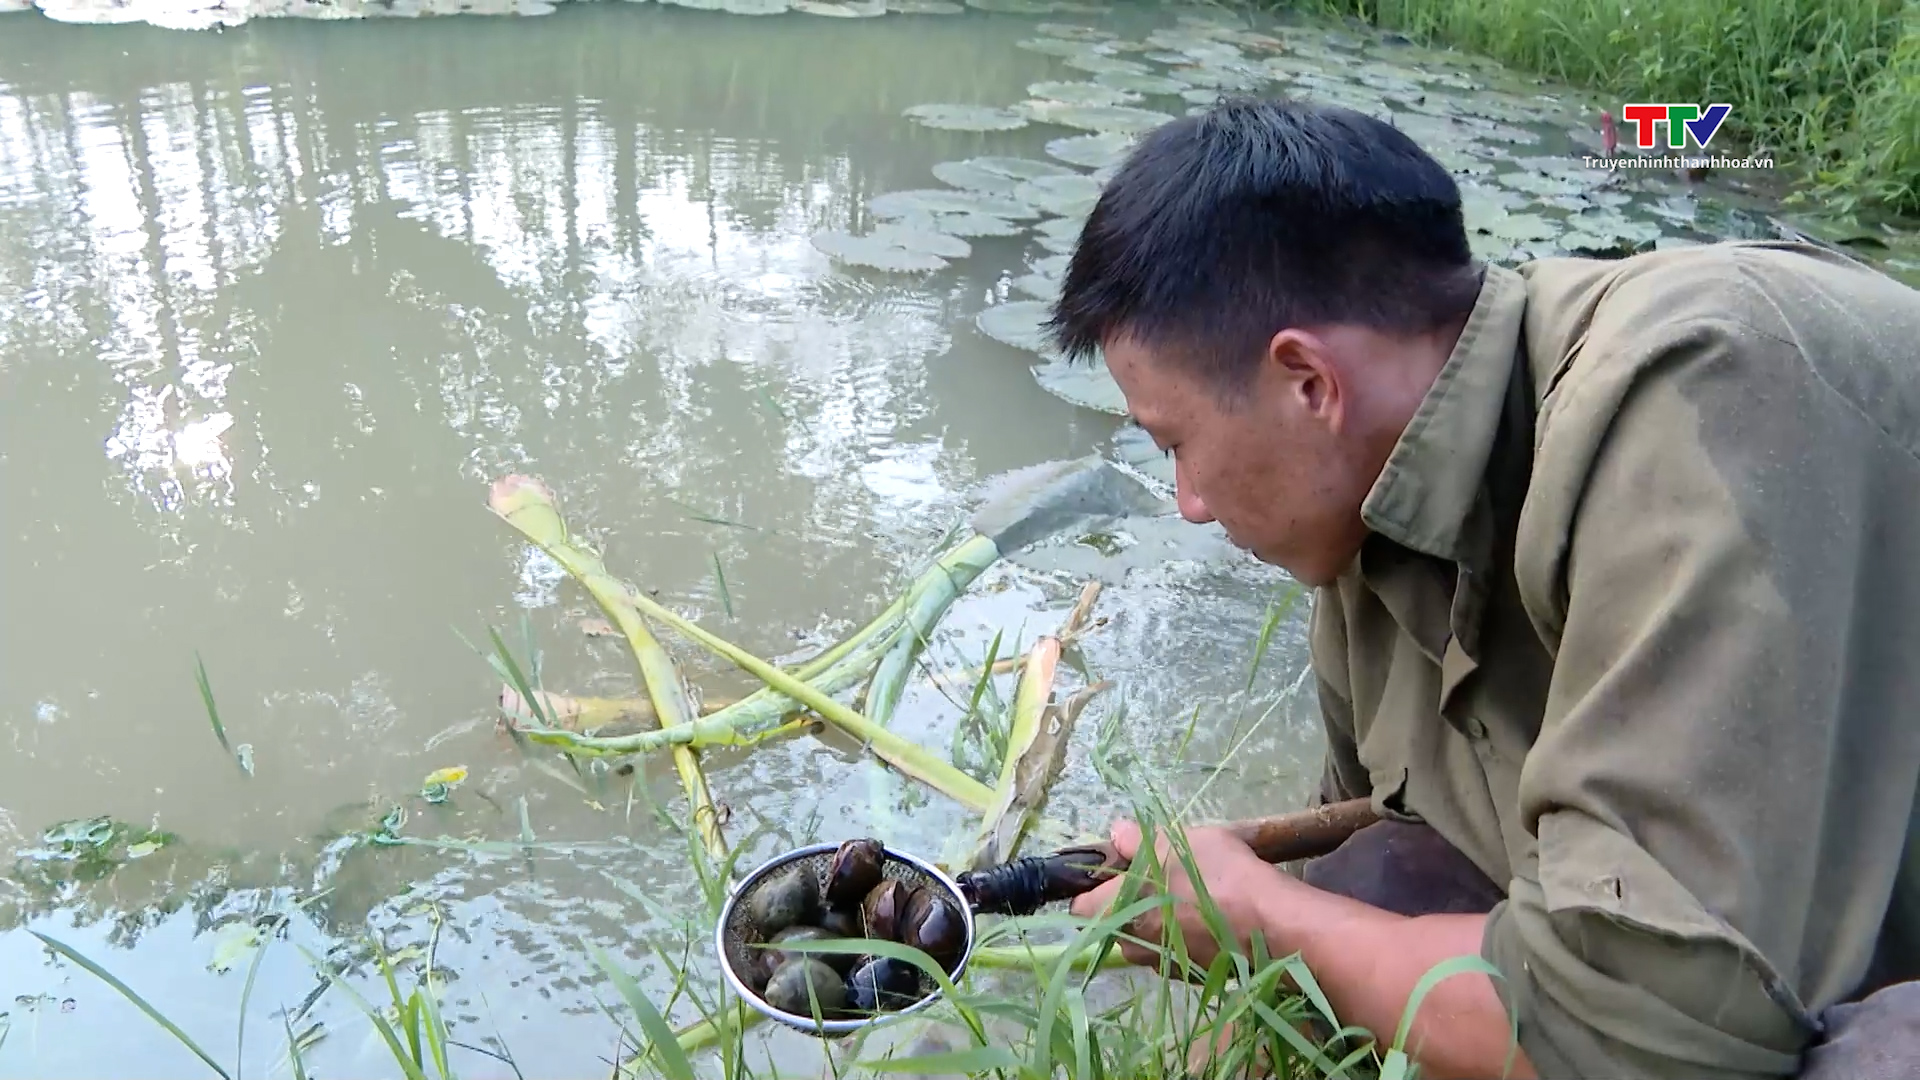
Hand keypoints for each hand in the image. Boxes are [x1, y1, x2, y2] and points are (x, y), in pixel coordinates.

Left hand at [1067, 819, 1296, 972]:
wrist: (1270, 925)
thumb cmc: (1216, 876)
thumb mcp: (1176, 842)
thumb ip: (1138, 841)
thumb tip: (1117, 834)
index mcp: (1116, 911)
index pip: (1080, 906)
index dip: (1093, 886)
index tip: (1116, 870)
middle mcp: (1132, 945)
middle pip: (1113, 922)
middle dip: (1130, 901)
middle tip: (1160, 874)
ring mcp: (1162, 965)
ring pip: (1147, 937)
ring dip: (1159, 917)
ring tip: (1190, 893)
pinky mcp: (1190, 975)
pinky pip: (1174, 950)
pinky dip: (1184, 934)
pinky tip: (1209, 915)